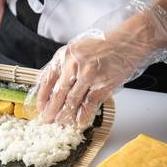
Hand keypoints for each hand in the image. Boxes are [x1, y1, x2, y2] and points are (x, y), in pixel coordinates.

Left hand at [35, 0, 166, 127]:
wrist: (125, 43)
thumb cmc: (100, 48)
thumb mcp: (75, 51)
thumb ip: (63, 67)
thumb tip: (51, 90)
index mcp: (64, 56)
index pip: (47, 80)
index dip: (42, 96)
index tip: (40, 107)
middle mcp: (74, 65)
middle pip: (59, 93)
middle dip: (52, 110)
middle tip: (48, 120)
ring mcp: (89, 75)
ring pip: (73, 100)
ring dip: (66, 115)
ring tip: (61, 123)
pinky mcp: (102, 84)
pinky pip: (89, 102)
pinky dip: (83, 112)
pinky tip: (78, 119)